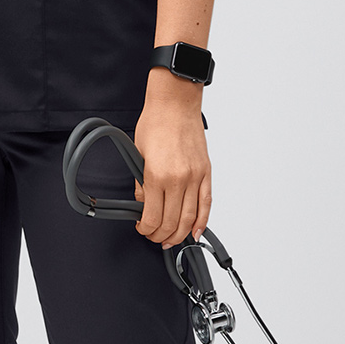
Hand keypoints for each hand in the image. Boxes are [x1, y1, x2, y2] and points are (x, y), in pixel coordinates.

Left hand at [132, 73, 210, 247]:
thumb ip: (141, 184)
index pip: (152, 217)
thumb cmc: (156, 123)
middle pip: (171, 222)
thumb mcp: (138, 155)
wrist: (175, 104)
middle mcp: (179, 179)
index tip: (142, 228)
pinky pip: (206, 203)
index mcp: (158, 175)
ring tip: (172, 238)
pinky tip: (196, 231)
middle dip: (161, 235)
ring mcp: (195, 177)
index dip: (145, 229)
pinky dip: (202, 221)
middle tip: (155, 237)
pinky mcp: (206, 172)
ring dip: (180, 234)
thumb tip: (143, 204)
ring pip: (190, 218)